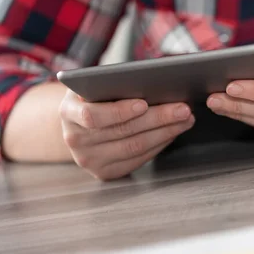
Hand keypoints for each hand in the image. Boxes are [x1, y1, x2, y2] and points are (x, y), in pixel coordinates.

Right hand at [59, 90, 194, 179]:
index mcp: (68, 112)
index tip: (144, 103)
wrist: (77, 124)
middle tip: (183, 108)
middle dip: (158, 119)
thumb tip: (155, 81)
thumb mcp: (95, 85)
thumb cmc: (93, 97)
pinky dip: (159, 144)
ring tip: (185, 119)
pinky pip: (137, 160)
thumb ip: (114, 83)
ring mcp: (88, 160)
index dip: (119, 111)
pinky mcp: (104, 173)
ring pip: (134, 147)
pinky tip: (173, 132)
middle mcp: (75, 139)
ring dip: (165, 132)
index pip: (93, 116)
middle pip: (122, 132)